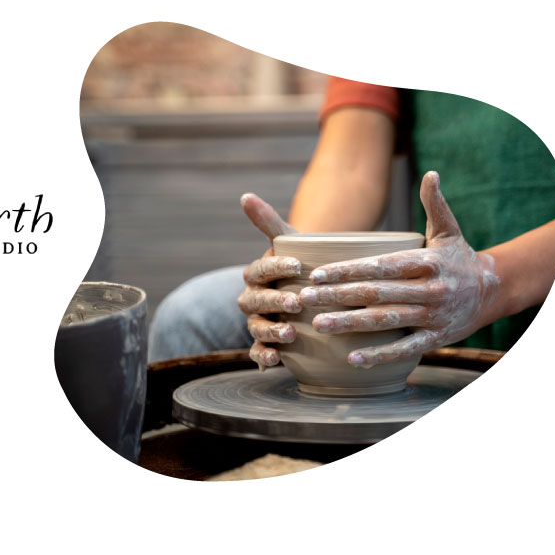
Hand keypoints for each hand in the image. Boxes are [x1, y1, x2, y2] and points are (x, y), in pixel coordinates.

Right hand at [236, 193, 302, 369]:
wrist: (309, 289)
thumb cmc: (300, 265)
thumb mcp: (289, 242)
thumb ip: (267, 221)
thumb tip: (245, 195)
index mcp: (256, 274)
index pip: (261, 269)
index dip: (277, 267)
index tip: (298, 265)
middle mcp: (252, 299)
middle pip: (256, 301)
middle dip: (275, 302)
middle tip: (297, 303)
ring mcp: (257, 322)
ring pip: (256, 327)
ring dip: (271, 332)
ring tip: (290, 334)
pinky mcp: (264, 343)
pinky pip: (257, 352)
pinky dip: (264, 356)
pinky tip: (277, 359)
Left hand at [299, 171, 499, 367]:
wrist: (493, 292)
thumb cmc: (459, 258)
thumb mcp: (450, 230)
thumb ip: (436, 204)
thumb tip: (431, 173)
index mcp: (426, 262)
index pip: (379, 266)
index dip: (347, 271)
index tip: (316, 274)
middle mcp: (429, 290)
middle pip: (375, 294)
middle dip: (337, 296)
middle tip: (303, 298)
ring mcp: (432, 316)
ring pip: (384, 321)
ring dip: (349, 324)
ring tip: (318, 324)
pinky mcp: (435, 338)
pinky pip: (404, 349)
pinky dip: (378, 355)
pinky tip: (352, 360)